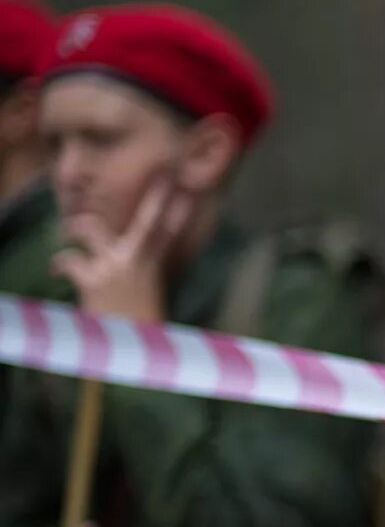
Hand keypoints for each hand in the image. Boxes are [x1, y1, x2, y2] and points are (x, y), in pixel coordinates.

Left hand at [51, 177, 192, 321]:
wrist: (130, 347)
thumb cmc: (136, 322)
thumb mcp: (145, 293)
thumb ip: (140, 271)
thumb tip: (134, 261)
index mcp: (151, 267)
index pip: (169, 233)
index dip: (178, 211)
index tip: (185, 192)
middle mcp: (136, 263)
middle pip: (149, 223)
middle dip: (157, 202)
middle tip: (166, 179)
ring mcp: (115, 268)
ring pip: (92, 228)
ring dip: (77, 226)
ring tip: (70, 229)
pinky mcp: (93, 280)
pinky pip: (70, 260)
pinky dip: (60, 263)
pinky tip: (55, 268)